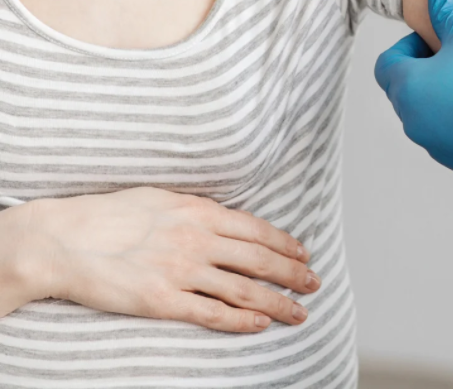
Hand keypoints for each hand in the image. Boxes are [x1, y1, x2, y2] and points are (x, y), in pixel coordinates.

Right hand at [15, 187, 318, 331]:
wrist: (65, 239)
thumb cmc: (109, 215)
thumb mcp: (162, 199)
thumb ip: (195, 210)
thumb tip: (222, 217)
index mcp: (199, 212)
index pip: (257, 230)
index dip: (285, 244)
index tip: (303, 254)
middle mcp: (197, 240)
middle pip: (259, 260)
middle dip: (293, 274)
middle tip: (314, 284)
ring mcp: (181, 272)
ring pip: (244, 290)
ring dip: (277, 303)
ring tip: (299, 313)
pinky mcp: (162, 301)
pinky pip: (211, 314)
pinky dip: (240, 322)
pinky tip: (260, 327)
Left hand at [375, 0, 452, 182]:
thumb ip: (447, 11)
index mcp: (409, 89)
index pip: (387, 63)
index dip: (409, 45)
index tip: (438, 37)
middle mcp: (414, 123)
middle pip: (406, 89)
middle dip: (427, 68)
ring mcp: (437, 146)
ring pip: (429, 113)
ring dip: (444, 95)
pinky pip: (452, 135)